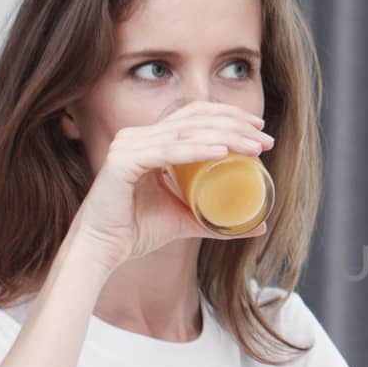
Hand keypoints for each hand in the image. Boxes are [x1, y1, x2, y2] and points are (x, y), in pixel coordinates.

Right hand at [69, 101, 273, 271]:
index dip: (228, 116)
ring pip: (186, 133)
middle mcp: (137, 136)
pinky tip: (223, 152)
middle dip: (235, 125)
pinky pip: (167, 152)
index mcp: (150, 140)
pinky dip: (197, 150)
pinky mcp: (122, 163)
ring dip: (225, 137)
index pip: (193, 115)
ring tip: (254, 147)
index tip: (259, 129)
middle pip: (194, 119)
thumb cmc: (137, 231)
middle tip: (265, 140)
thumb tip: (258, 226)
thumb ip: (217, 221)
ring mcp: (128, 146)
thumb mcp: (186, 220)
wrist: (102, 250)